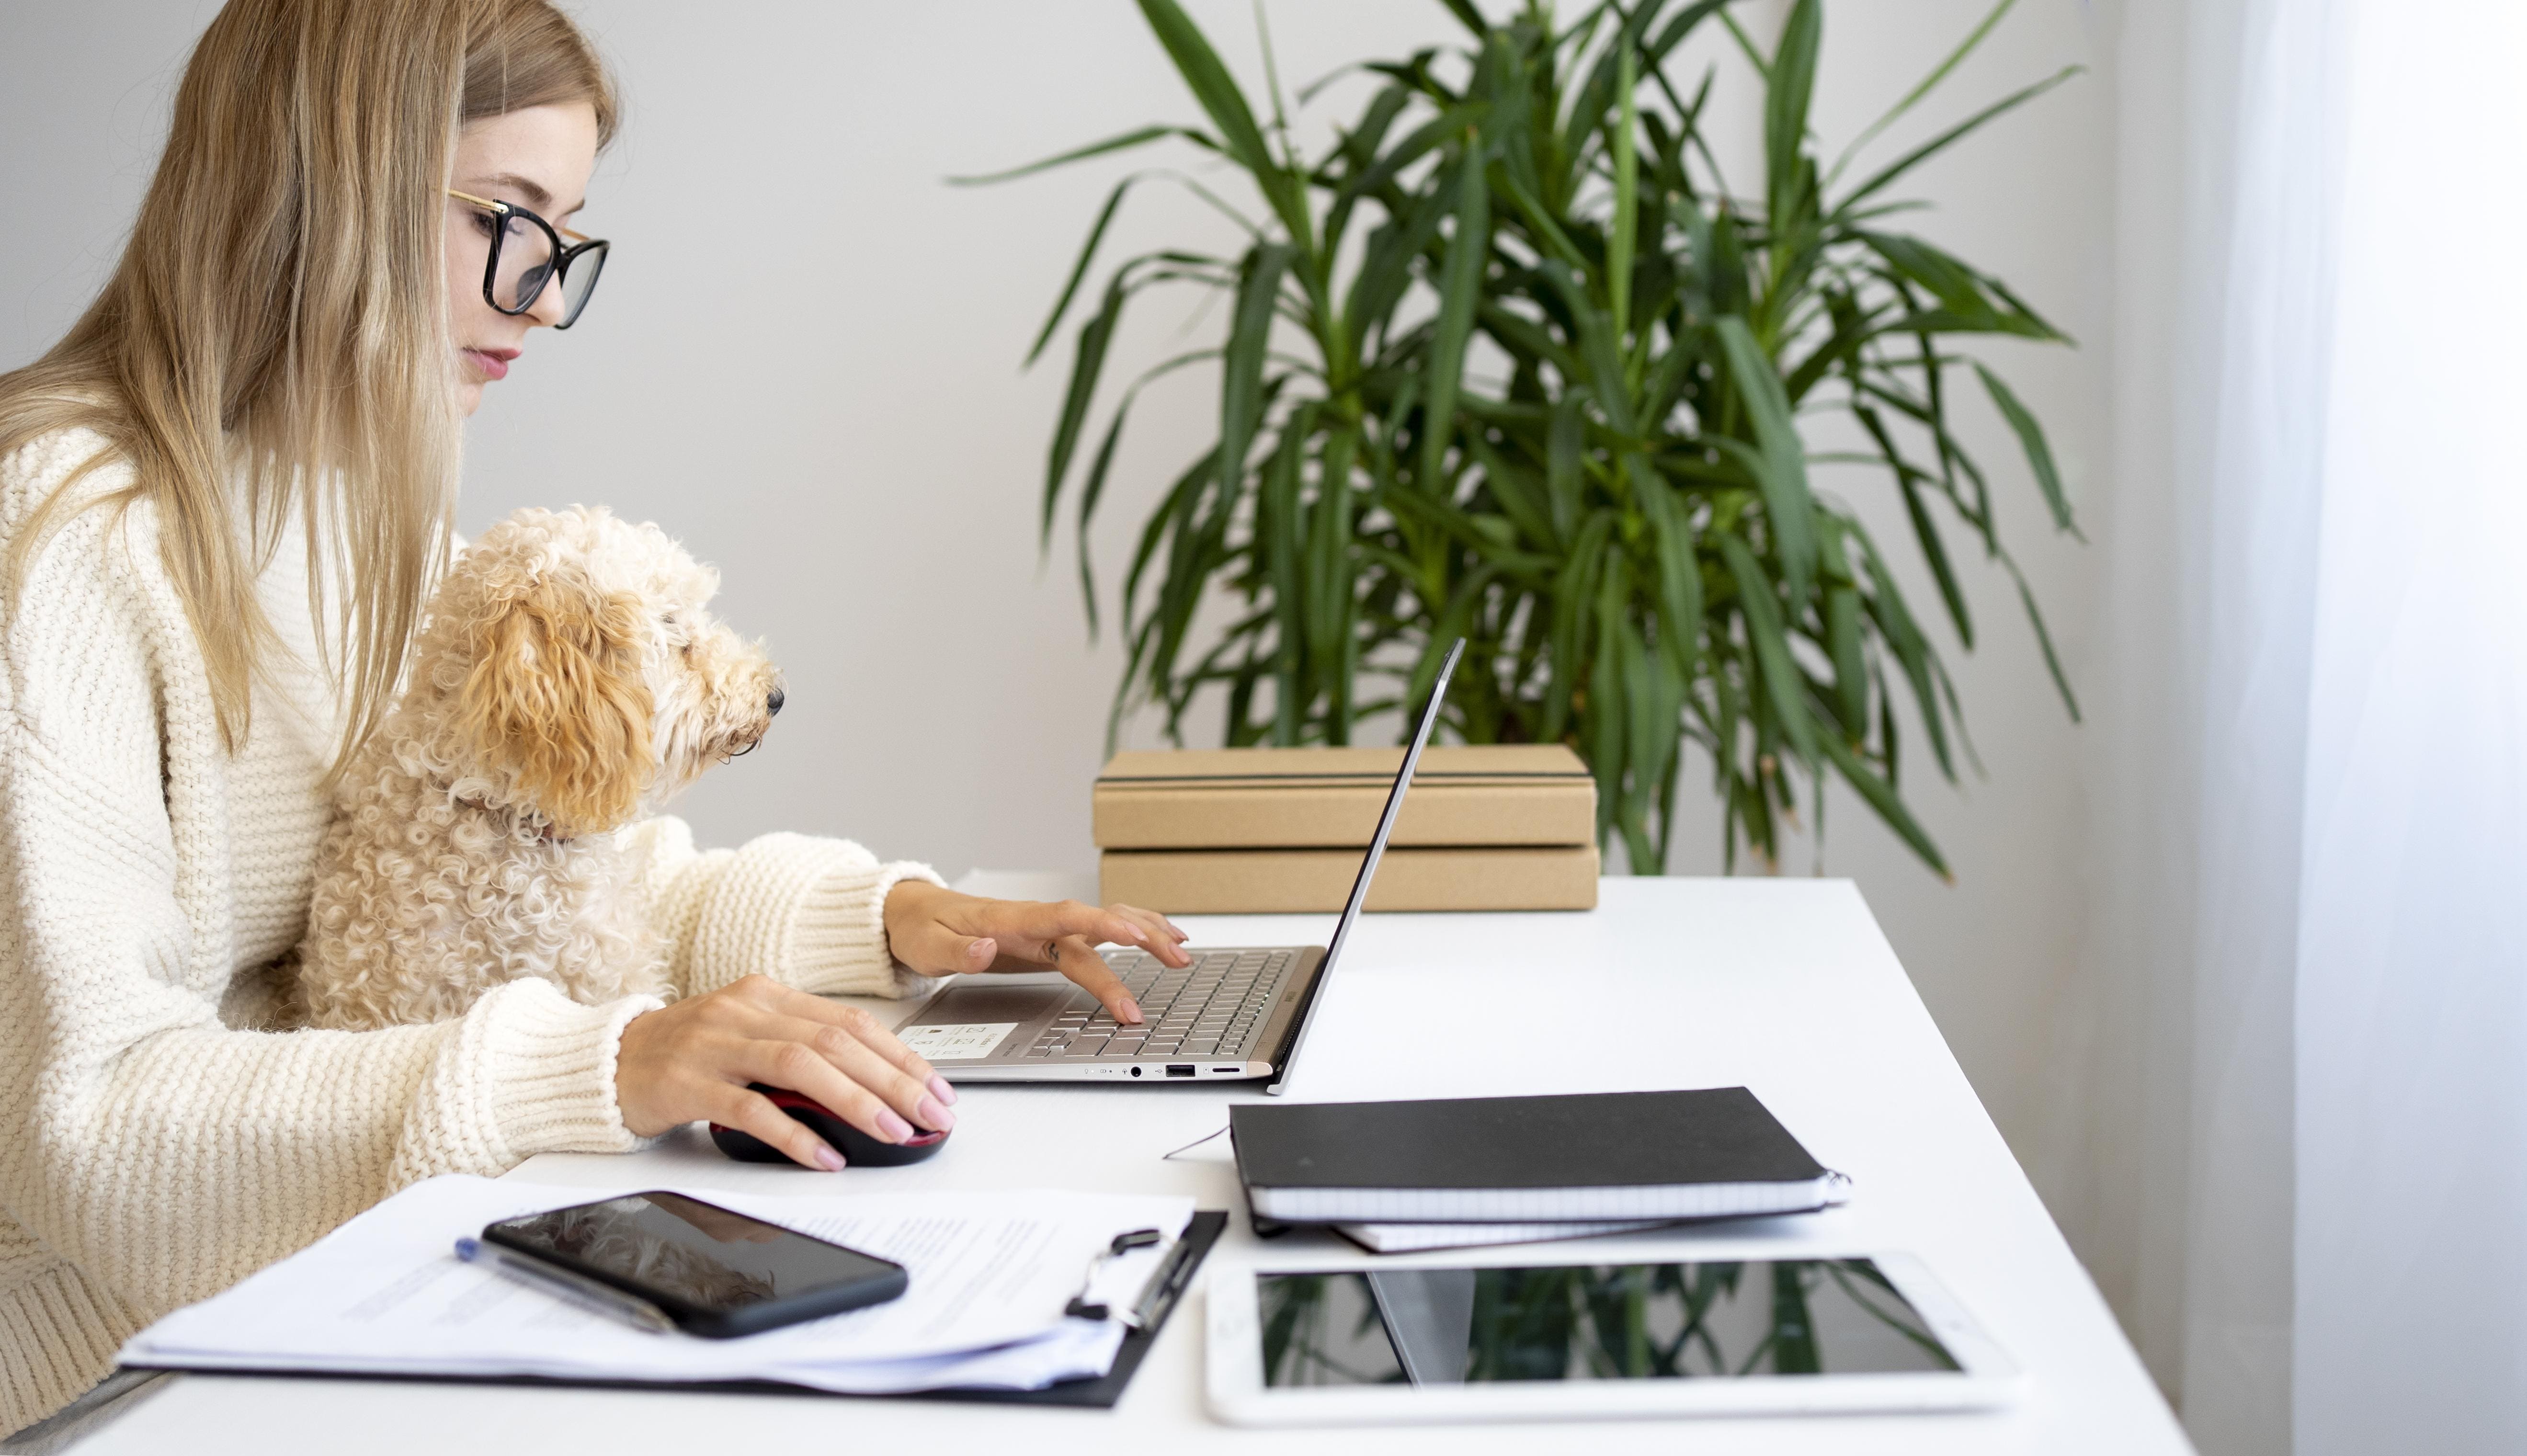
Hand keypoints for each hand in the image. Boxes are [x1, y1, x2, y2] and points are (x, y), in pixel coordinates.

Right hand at [614, 975, 957, 1169]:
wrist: (605, 1061)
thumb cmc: (686, 1056)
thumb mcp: (748, 1038)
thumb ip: (800, 1050)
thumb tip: (872, 1087)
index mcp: (767, 994)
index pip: (850, 1021)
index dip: (900, 1055)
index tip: (937, 1089)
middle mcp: (745, 1010)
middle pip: (835, 1041)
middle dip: (893, 1081)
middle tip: (930, 1115)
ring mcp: (714, 1044)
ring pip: (800, 1065)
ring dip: (854, 1101)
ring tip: (891, 1132)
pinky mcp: (687, 1082)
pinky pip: (750, 1108)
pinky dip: (793, 1134)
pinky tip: (824, 1156)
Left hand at [882, 882, 1191, 1024]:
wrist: (912, 911)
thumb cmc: (920, 929)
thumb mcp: (926, 947)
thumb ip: (955, 951)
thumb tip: (986, 950)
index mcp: (1009, 920)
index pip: (1063, 917)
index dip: (1100, 924)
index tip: (1133, 933)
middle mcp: (1035, 920)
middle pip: (1096, 924)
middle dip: (1139, 937)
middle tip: (1175, 959)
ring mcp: (1045, 928)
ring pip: (1105, 921)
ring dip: (1145, 932)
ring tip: (1181, 951)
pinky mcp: (1049, 938)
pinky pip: (1098, 931)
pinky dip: (1132, 930)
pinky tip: (1158, 937)